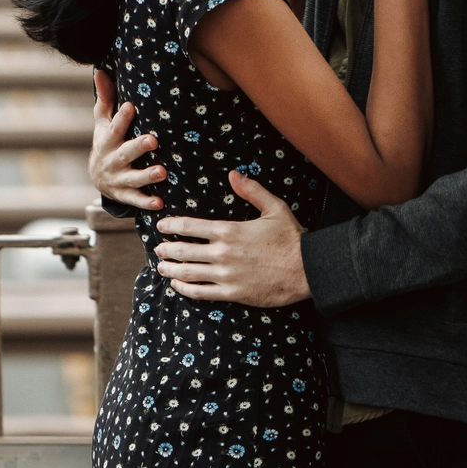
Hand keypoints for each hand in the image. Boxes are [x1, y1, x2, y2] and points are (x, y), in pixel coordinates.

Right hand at [89, 69, 164, 210]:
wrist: (97, 178)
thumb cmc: (106, 143)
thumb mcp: (102, 122)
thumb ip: (105, 98)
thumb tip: (100, 70)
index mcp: (107, 140)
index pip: (114, 127)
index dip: (121, 117)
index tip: (130, 106)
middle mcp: (112, 159)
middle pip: (125, 153)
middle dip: (138, 147)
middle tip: (153, 140)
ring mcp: (118, 178)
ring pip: (132, 178)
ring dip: (146, 176)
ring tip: (162, 172)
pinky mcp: (124, 195)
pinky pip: (135, 200)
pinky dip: (146, 203)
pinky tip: (160, 203)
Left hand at [152, 172, 309, 306]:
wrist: (308, 270)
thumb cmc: (292, 238)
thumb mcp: (274, 208)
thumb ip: (252, 190)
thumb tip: (234, 174)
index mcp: (229, 230)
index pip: (188, 227)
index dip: (170, 226)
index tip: (161, 226)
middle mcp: (223, 253)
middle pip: (182, 251)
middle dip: (166, 249)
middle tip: (158, 249)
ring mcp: (226, 275)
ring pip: (187, 273)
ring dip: (170, 270)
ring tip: (161, 267)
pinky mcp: (232, 293)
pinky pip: (200, 292)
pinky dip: (184, 289)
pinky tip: (177, 285)